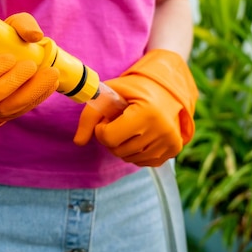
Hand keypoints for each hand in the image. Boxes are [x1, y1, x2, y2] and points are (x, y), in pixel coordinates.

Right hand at [0, 12, 58, 127]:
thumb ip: (17, 25)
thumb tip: (34, 36)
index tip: (10, 57)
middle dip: (11, 83)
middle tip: (31, 65)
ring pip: (4, 110)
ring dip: (30, 93)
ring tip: (50, 75)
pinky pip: (17, 113)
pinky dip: (36, 98)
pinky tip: (50, 84)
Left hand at [74, 49, 197, 166]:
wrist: (165, 89)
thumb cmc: (132, 90)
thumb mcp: (109, 94)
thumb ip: (89, 116)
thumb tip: (78, 142)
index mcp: (147, 112)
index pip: (109, 138)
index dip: (101, 129)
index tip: (107, 119)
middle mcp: (162, 130)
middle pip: (118, 150)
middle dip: (110, 138)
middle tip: (118, 121)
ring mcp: (170, 142)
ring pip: (129, 158)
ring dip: (121, 145)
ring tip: (129, 126)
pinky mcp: (174, 150)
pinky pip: (142, 162)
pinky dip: (134, 152)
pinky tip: (139, 135)